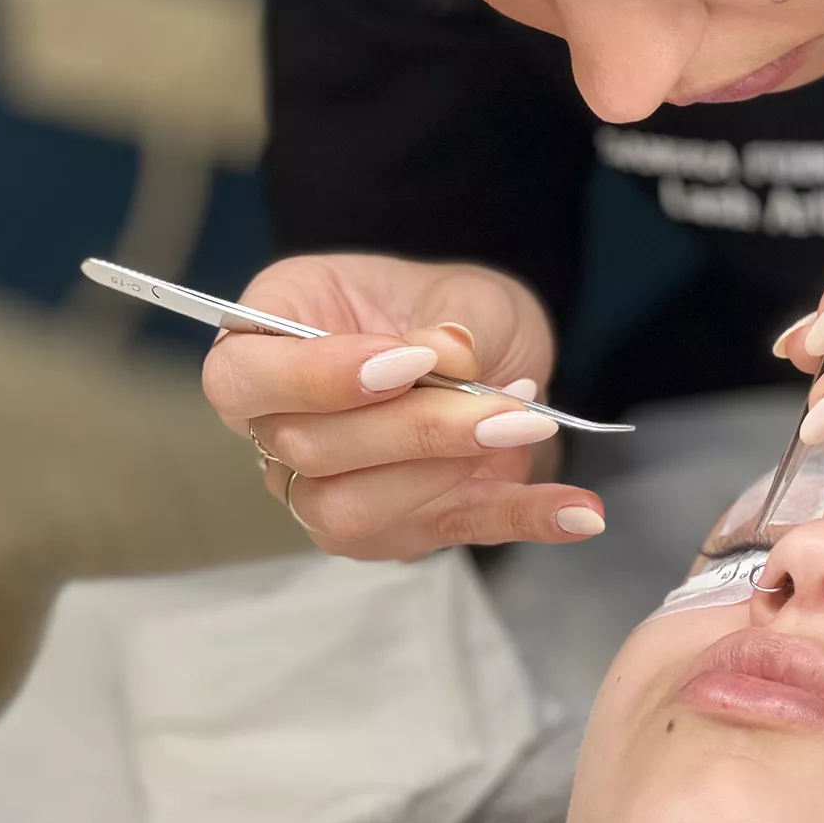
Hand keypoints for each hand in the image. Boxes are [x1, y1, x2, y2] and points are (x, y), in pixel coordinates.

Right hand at [201, 253, 605, 558]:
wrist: (493, 351)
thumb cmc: (446, 308)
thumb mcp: (459, 289)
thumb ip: (451, 319)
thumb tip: (449, 358)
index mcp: (265, 340)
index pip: (242, 379)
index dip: (316, 379)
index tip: (407, 363)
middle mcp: (278, 426)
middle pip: (307, 450)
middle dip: (412, 427)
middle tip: (499, 400)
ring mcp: (329, 489)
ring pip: (351, 510)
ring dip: (446, 470)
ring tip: (527, 424)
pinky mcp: (398, 530)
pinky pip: (453, 533)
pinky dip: (523, 521)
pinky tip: (581, 512)